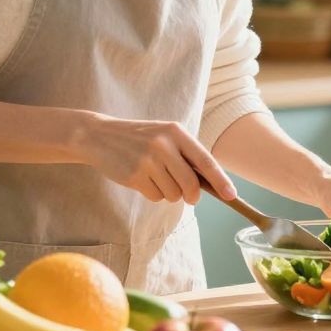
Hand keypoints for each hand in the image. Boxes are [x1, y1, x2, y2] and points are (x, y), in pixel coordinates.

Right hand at [78, 115, 235, 205]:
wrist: (100, 136)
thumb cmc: (140, 139)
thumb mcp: (164, 136)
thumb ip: (186, 155)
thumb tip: (211, 184)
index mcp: (176, 132)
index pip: (205, 161)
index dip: (220, 180)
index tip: (231, 195)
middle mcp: (164, 145)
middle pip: (191, 185)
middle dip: (192, 196)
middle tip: (189, 197)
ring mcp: (148, 161)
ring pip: (173, 194)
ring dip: (168, 193)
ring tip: (155, 176)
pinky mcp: (134, 176)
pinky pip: (155, 197)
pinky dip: (153, 194)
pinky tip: (142, 179)